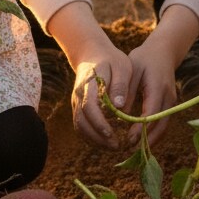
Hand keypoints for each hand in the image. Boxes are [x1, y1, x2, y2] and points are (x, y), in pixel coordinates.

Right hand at [47, 2, 132, 148]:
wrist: (91, 52)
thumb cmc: (111, 59)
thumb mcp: (121, 66)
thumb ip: (120, 84)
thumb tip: (119, 106)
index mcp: (89, 83)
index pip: (89, 107)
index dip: (99, 123)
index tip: (112, 134)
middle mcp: (78, 94)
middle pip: (82, 121)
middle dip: (98, 137)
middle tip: (116, 146)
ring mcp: (76, 101)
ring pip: (80, 126)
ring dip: (94, 140)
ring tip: (113, 147)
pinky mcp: (78, 107)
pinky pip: (81, 125)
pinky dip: (91, 136)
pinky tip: (105, 141)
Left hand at [123, 4, 198, 145]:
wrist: (163, 51)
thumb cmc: (144, 59)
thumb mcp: (132, 70)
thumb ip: (126, 91)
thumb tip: (119, 114)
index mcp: (158, 87)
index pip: (151, 113)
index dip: (141, 129)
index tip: (128, 139)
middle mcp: (168, 97)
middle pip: (161, 125)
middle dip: (147, 140)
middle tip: (130, 149)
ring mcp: (172, 102)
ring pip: (164, 126)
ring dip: (152, 140)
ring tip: (134, 149)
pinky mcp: (170, 104)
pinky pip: (164, 123)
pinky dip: (154, 134)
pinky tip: (142, 140)